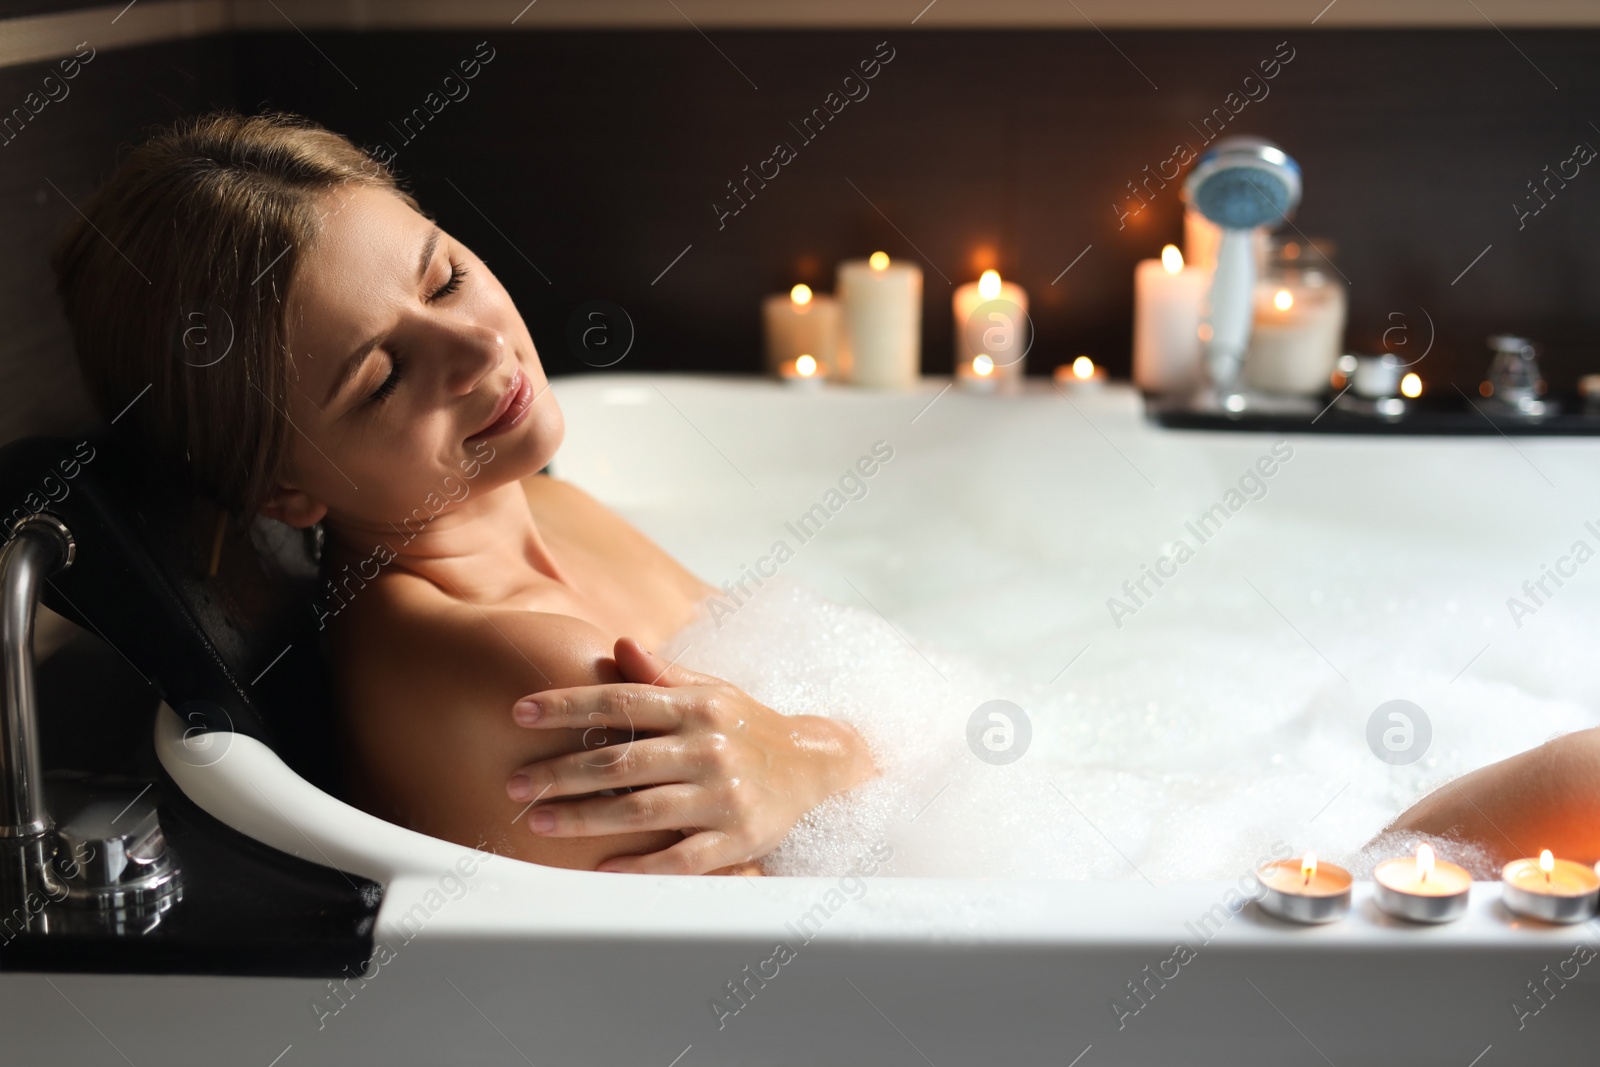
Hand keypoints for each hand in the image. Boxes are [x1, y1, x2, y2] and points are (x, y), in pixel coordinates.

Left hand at [504, 638, 877, 874]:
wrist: (814, 765)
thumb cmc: (746, 725)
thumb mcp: (711, 691)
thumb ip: (661, 675)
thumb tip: (618, 645)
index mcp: (697, 706)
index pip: (621, 702)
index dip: (568, 706)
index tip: (520, 711)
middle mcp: (710, 747)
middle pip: (622, 761)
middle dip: (560, 772)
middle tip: (514, 784)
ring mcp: (724, 795)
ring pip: (642, 810)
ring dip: (584, 818)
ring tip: (537, 823)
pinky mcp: (738, 839)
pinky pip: (681, 857)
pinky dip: (639, 865)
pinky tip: (599, 868)